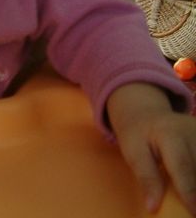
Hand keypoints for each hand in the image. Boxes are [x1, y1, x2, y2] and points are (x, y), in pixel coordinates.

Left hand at [108, 83, 195, 214]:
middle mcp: (191, 131)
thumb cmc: (138, 136)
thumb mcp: (133, 153)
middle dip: (195, 190)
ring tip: (188, 196)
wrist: (147, 115)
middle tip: (191, 208)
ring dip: (195, 180)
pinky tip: (191, 183)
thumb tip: (153, 207)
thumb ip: (145, 177)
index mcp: (169, 133)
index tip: (194, 212)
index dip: (189, 191)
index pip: (182, 166)